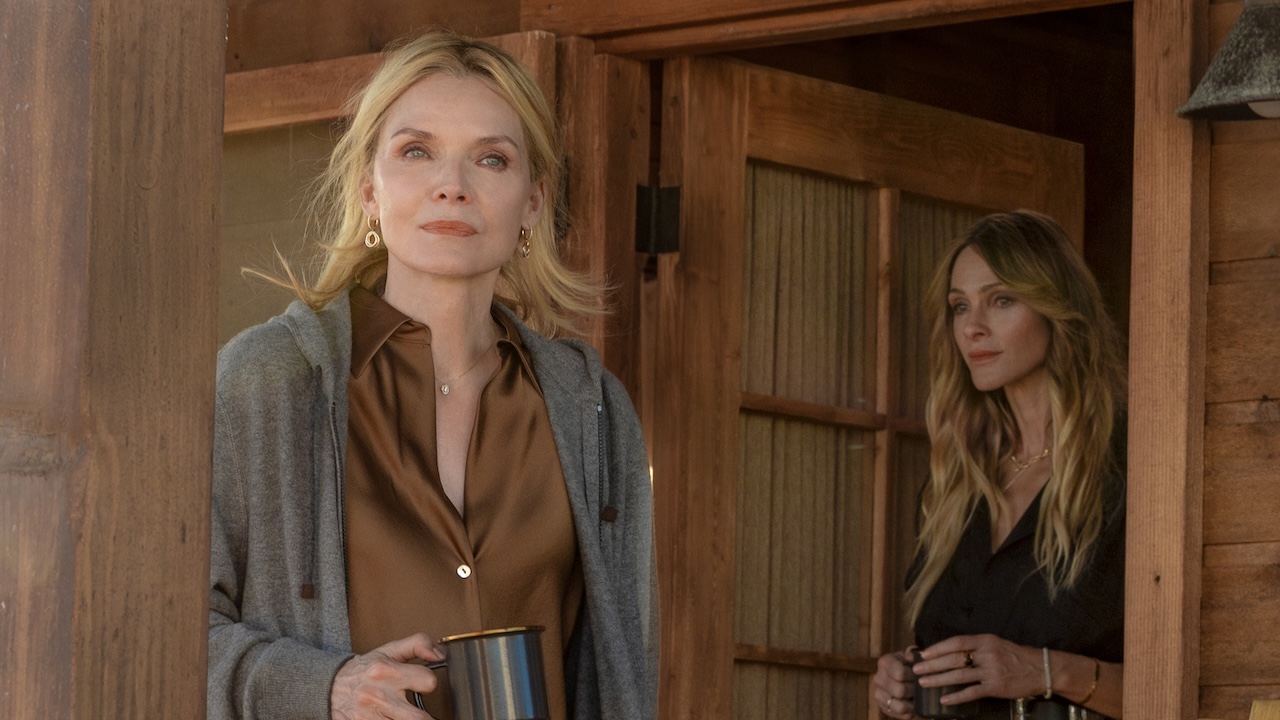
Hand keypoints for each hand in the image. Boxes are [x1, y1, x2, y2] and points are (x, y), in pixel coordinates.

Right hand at [331, 633, 444, 719]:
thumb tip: (440, 654)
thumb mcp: (388, 650)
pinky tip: (393, 719)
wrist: (330, 688)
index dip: (429, 684)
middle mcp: (379, 695)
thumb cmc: (364, 670)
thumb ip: (417, 644)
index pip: (427, 681)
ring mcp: (370, 717)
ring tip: (408, 716)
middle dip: (427, 718)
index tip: (424, 686)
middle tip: (424, 714)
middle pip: (420, 719)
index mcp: (386, 671)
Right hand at [872, 647, 917, 718]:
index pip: (899, 673)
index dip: (912, 676)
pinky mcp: (883, 708)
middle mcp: (878, 678)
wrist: (903, 678)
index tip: (918, 674)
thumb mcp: (911, 656)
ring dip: (912, 703)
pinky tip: (912, 705)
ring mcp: (879, 695)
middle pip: (900, 691)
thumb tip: (912, 656)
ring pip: (899, 706)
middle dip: (913, 690)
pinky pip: (900, 715)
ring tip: (916, 698)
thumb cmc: (909, 665)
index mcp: (884, 662)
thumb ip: (913, 654)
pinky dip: (910, 712)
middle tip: (919, 687)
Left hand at [914, 633, 1042, 704]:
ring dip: (939, 680)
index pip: (956, 642)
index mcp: (984, 640)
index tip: (923, 655)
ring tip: (924, 683)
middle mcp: (987, 654)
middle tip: (916, 671)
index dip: (937, 649)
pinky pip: (972, 692)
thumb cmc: (1015, 655)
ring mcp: (991, 671)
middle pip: (954, 659)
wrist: (1040, 669)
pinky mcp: (996, 687)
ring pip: (959, 676)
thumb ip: (975, 646)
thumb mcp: (995, 643)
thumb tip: (950, 651)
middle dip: (932, 665)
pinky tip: (944, 699)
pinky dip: (957, 696)